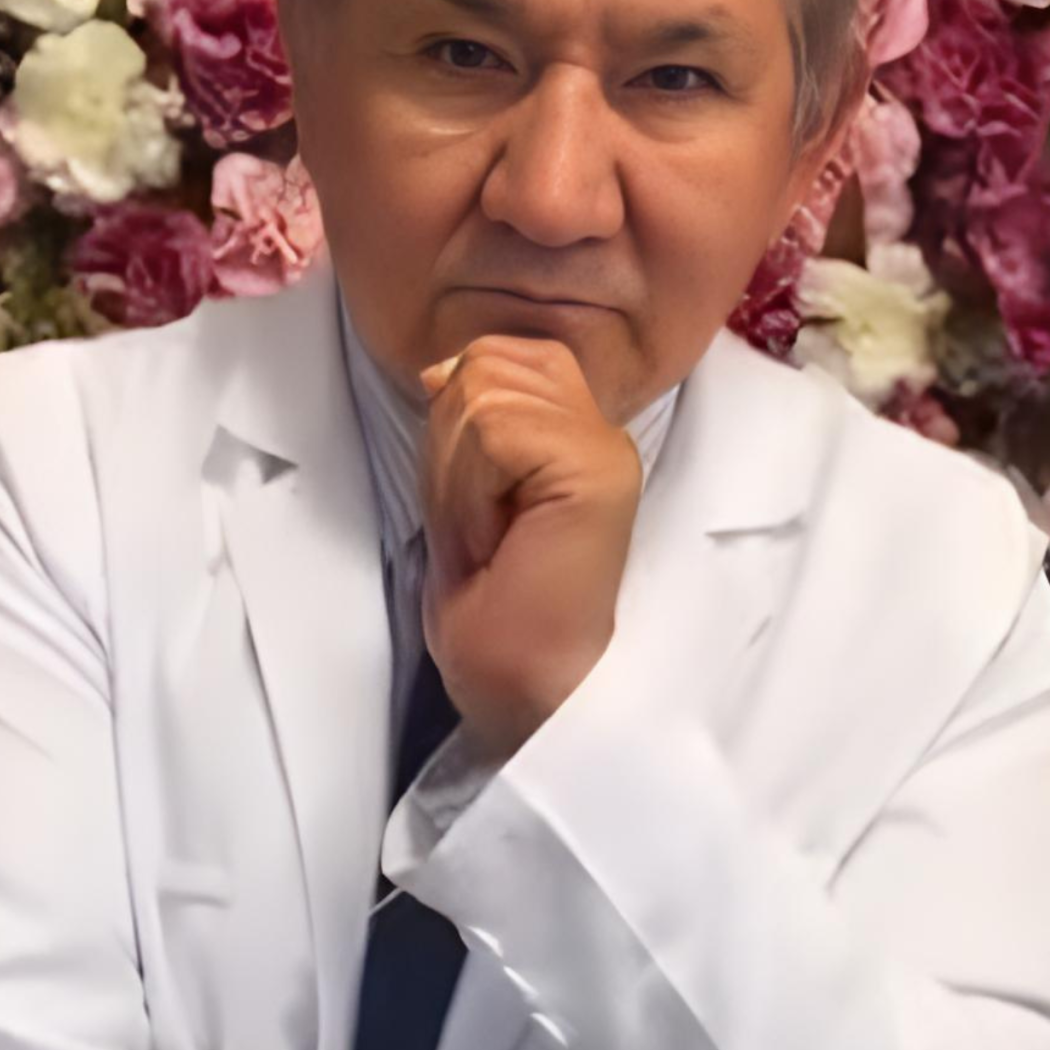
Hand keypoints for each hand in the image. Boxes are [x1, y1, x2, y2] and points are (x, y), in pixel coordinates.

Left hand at [417, 335, 642, 759]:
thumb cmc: (494, 618)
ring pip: (484, 392)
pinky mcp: (599, 469)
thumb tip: (443, 367)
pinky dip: (471, 492)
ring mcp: (607, 448)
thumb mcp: (461, 496)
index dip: (456, 426)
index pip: (499, 354)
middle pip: (485, 363)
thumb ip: (464, 425)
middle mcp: (604, 430)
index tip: (480, 511)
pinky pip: (494, 428)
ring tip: (492, 541)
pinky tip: (499, 543)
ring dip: (460, 479)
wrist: (522, 696)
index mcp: (576, 430)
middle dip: (452, 451)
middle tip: (484, 531)